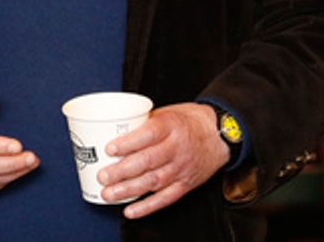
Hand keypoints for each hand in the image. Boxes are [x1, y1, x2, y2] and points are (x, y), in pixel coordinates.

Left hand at [99, 102, 228, 217]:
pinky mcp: (186, 184)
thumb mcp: (166, 112)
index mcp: (171, 126)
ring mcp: (182, 168)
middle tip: (103, 176)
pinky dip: (147, 206)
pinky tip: (131, 210)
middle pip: (148, 161)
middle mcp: (177, 148)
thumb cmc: (189, 121)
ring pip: (154, 182)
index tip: (109, 149)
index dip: (127, 144)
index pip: (148, 135)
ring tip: (109, 193)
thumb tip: (113, 130)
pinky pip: (166, 198)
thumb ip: (143, 122)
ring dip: (129, 190)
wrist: (220, 135)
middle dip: (122, 171)